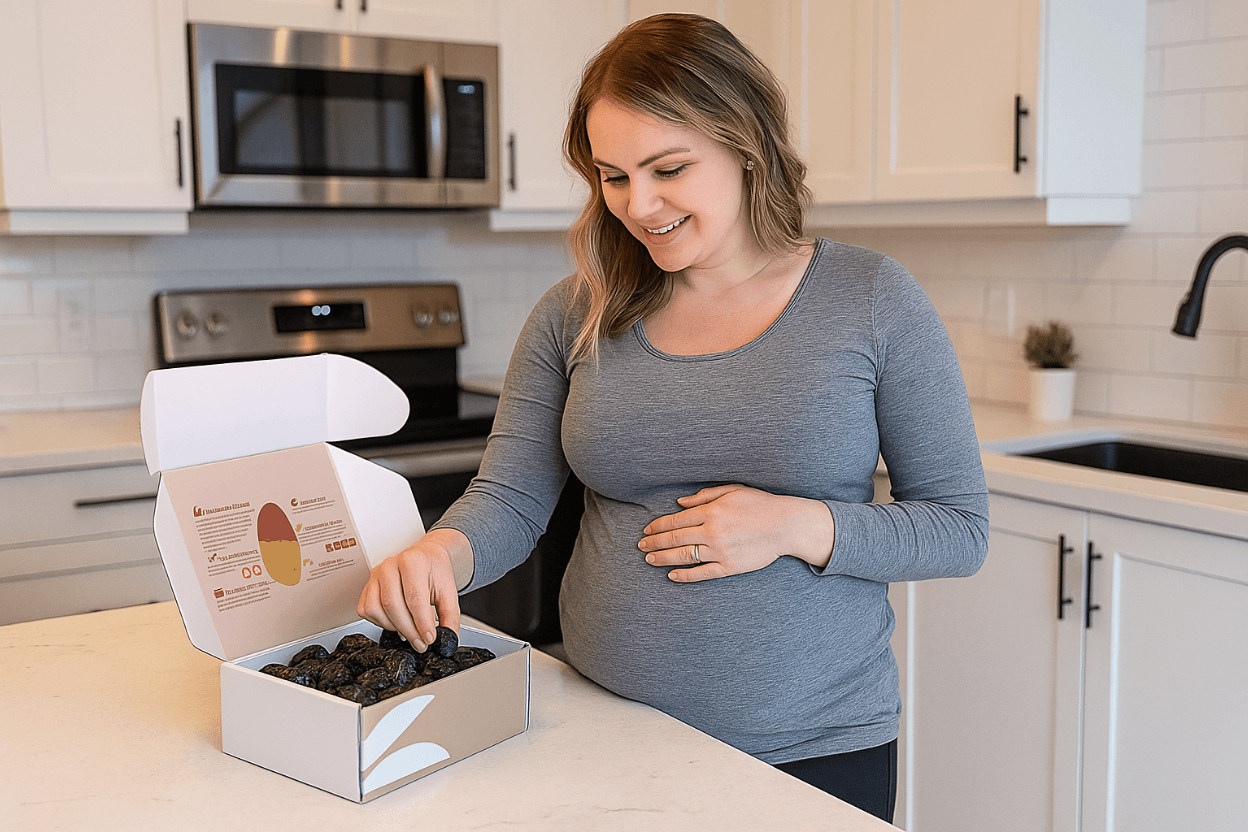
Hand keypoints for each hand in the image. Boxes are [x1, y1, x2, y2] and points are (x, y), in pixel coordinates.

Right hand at [357, 528, 469, 650]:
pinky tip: (395, 621)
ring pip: (375, 609)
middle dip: (408, 630)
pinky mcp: (367, 585)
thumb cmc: (434, 571)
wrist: (425, 557)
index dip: (421, 623)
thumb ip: (450, 616)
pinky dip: (379, 622)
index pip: (414, 598)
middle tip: (421, 642)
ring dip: (393, 627)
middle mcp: (390, 565)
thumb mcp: (449, 591)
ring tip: (409, 629)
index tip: (429, 638)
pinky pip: (366, 610)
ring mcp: (376, 575)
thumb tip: (448, 637)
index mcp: (413, 562)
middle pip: (393, 606)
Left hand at [638, 484, 834, 582]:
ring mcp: (720, 551)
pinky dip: (685, 576)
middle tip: (640, 546)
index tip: (646, 530)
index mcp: (712, 512)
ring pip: (684, 557)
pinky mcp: (729, 566)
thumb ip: (704, 497)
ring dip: (663, 558)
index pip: (676, 520)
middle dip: (654, 542)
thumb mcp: (731, 491)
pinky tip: (672, 575)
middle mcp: (713, 532)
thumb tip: (679, 503)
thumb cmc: (759, 504)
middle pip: (675, 539)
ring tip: (649, 559)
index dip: (658, 526)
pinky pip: (702, 573)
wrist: (785, 525)